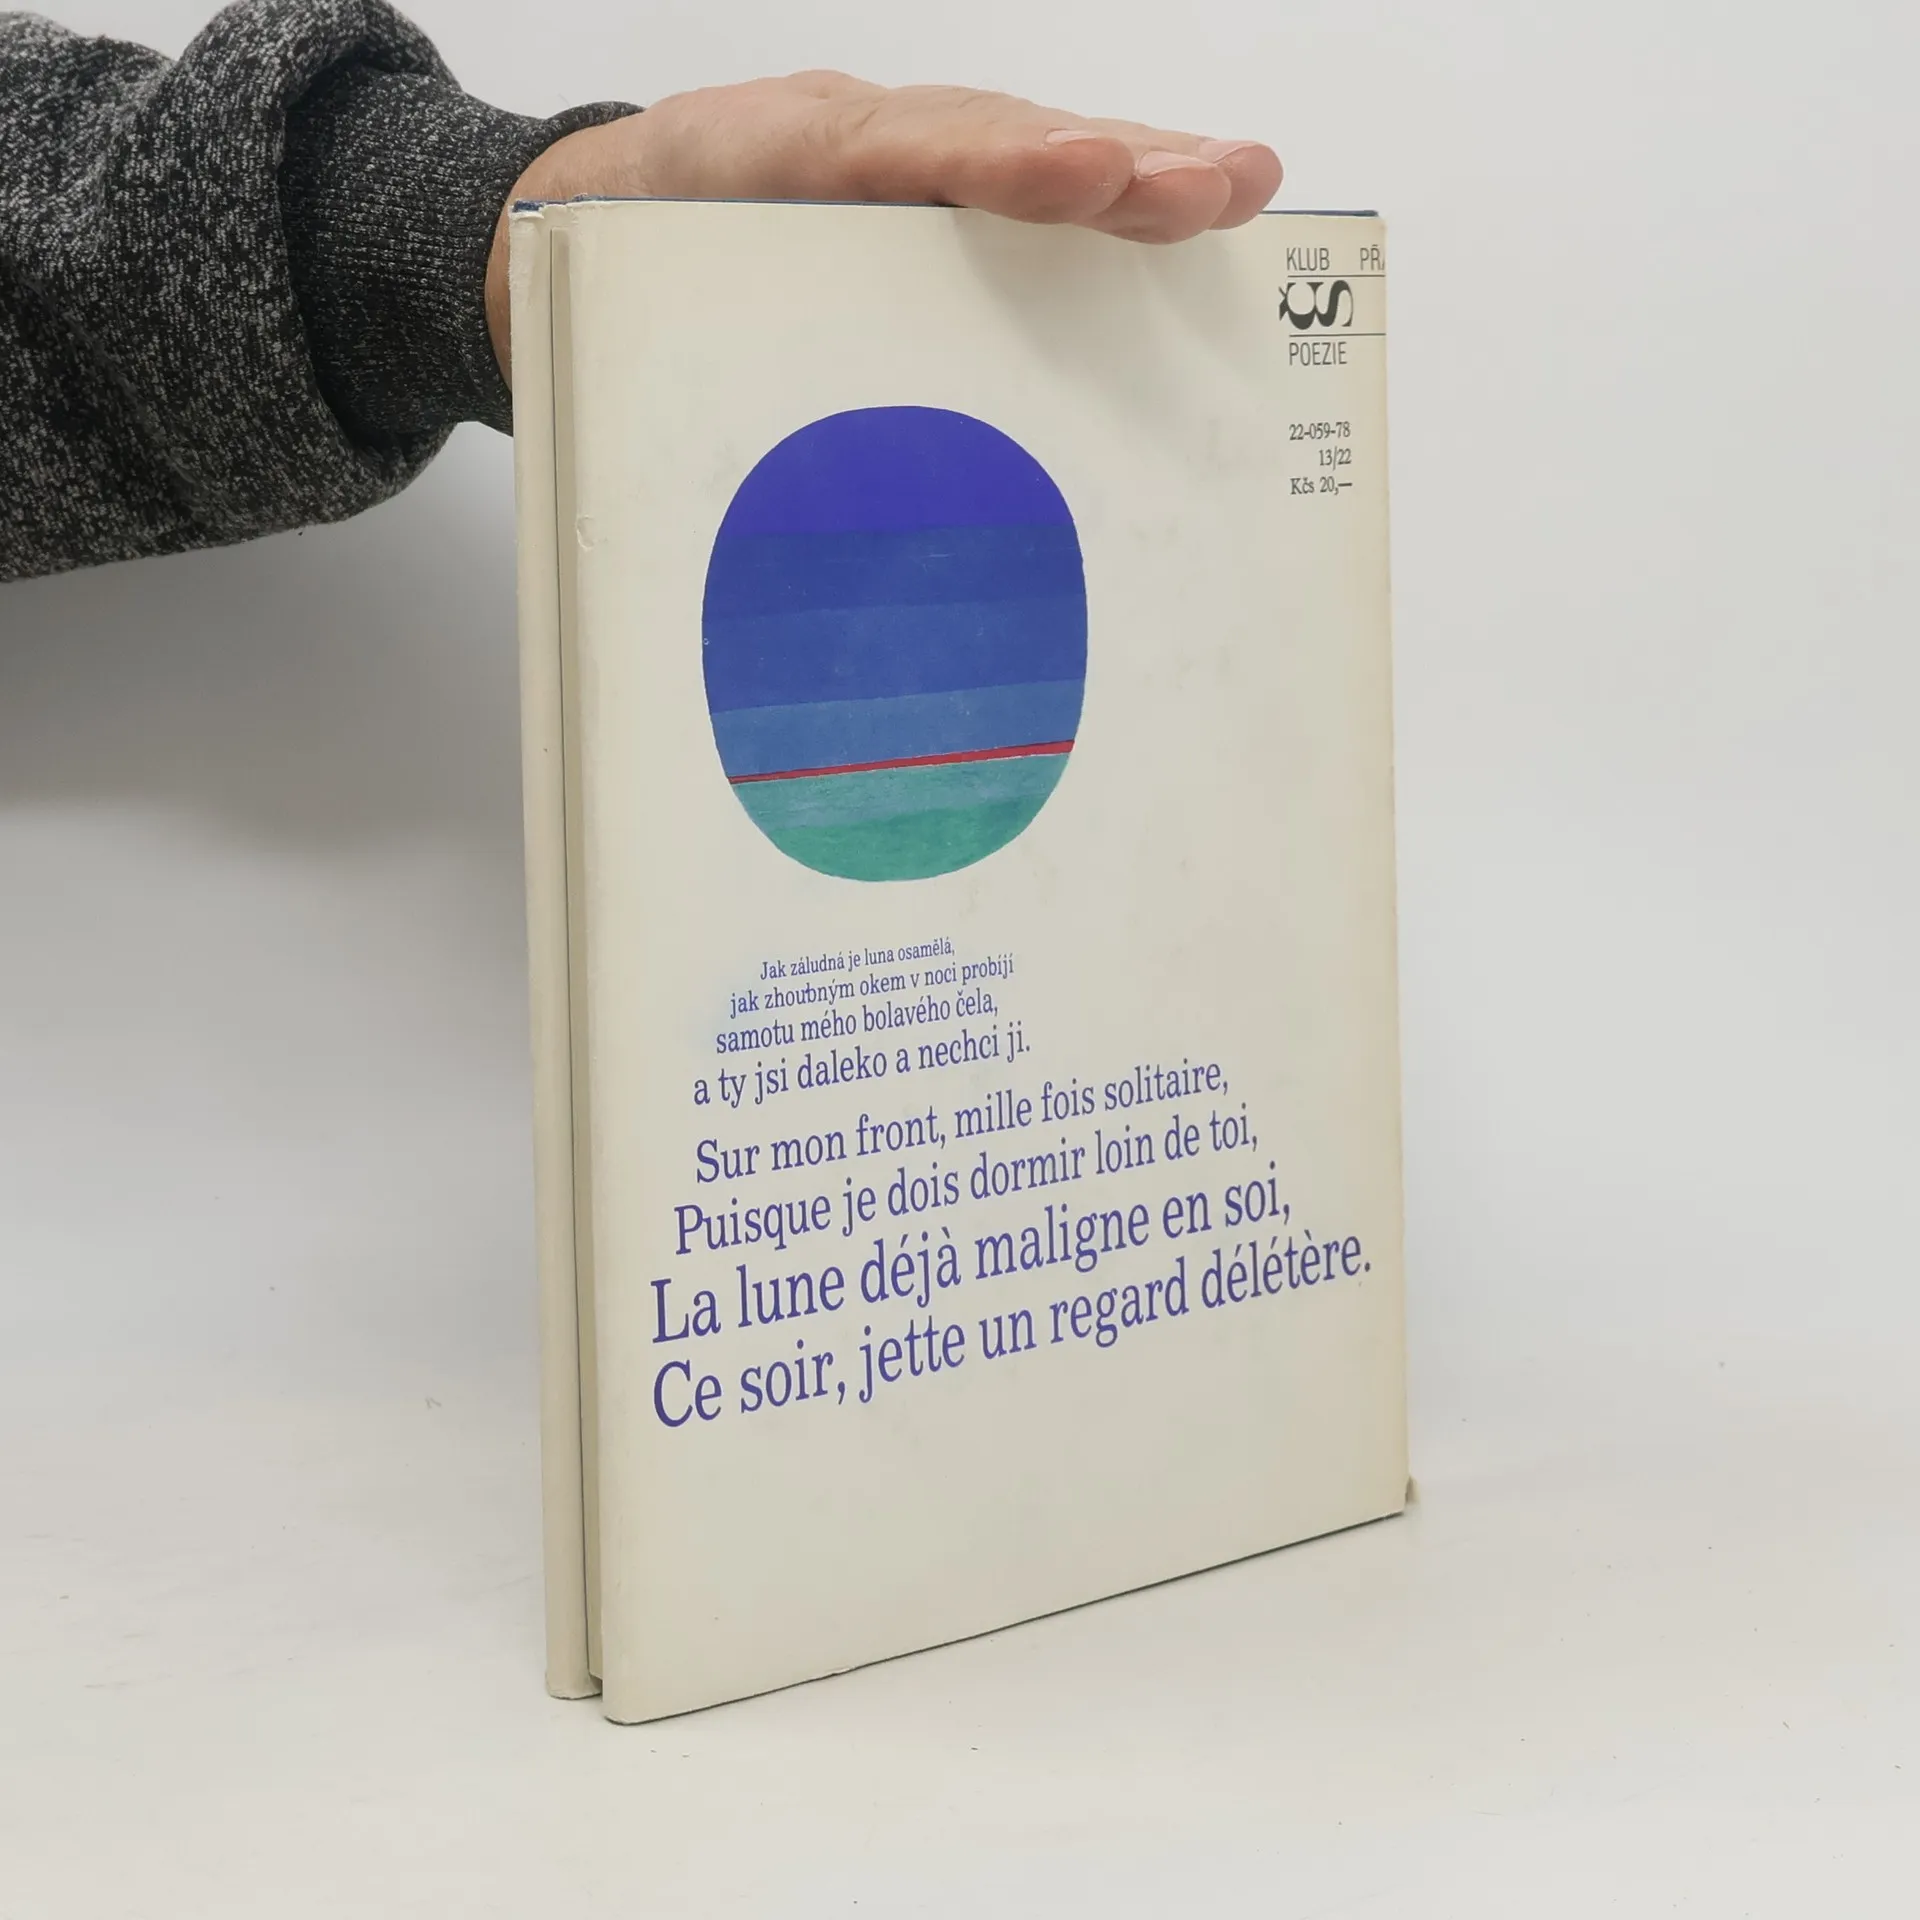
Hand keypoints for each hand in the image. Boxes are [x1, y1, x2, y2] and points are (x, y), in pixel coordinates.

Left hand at [486, 72, 1281, 375]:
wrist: (552, 244)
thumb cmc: (601, 297)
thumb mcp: (619, 338)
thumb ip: (691, 391)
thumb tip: (781, 556)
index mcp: (760, 169)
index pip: (893, 152)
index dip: (997, 166)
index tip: (1090, 177)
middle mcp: (841, 152)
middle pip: (984, 143)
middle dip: (1104, 167)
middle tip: (1210, 190)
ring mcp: (885, 172)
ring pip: (1012, 161)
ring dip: (1130, 181)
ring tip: (1234, 192)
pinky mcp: (909, 210)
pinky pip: (1006, 203)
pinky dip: (1097, 214)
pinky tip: (1185, 228)